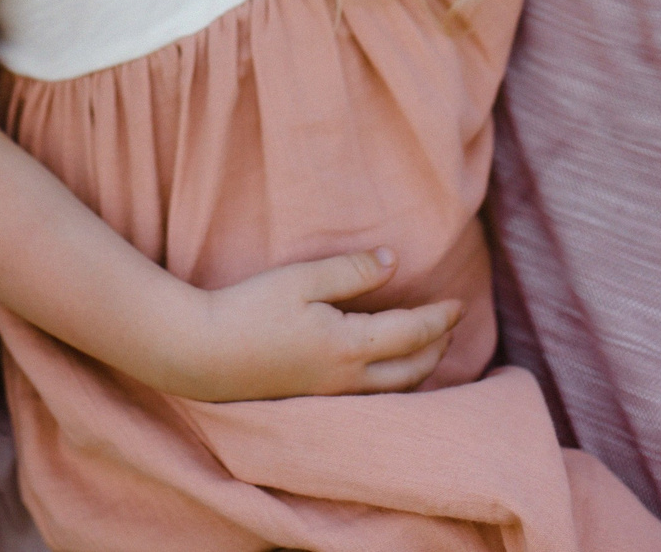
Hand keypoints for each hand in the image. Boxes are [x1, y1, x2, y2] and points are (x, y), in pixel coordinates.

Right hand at [142, 248, 463, 402]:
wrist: (201, 354)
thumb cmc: (249, 310)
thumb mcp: (302, 280)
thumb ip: (352, 272)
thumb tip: (393, 261)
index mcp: (350, 346)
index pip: (412, 334)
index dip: (440, 319)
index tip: (459, 304)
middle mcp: (347, 379)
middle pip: (412, 371)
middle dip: (437, 348)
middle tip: (450, 327)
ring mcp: (329, 395)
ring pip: (393, 390)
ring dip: (419, 370)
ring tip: (428, 350)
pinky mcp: (311, 399)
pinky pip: (370, 397)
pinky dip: (392, 383)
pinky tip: (383, 370)